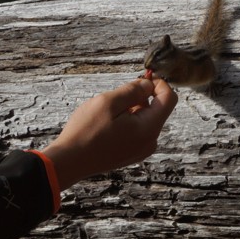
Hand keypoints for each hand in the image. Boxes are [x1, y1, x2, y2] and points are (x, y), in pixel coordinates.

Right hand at [41, 78, 177, 188]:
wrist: (70, 161)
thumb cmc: (86, 131)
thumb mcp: (108, 102)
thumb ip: (133, 90)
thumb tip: (149, 84)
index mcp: (149, 128)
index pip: (170, 98)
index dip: (158, 83)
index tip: (142, 77)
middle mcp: (150, 141)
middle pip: (157, 108)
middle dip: (141, 97)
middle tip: (115, 97)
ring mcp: (141, 150)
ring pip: (146, 119)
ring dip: (132, 109)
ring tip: (107, 114)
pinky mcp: (132, 154)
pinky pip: (138, 130)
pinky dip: (127, 121)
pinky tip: (107, 125)